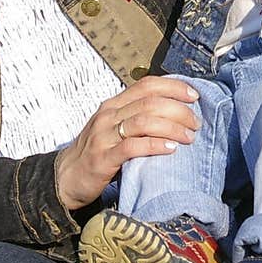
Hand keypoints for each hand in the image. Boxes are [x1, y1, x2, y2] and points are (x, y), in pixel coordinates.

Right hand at [55, 76, 199, 209]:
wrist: (65, 177)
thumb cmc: (96, 152)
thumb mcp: (114, 128)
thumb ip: (136, 117)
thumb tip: (173, 112)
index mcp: (113, 104)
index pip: (146, 85)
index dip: (172, 86)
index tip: (194, 95)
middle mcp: (108, 115)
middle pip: (150, 102)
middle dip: (178, 110)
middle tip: (195, 123)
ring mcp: (104, 135)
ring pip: (144, 122)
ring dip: (172, 127)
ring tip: (189, 137)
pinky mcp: (103, 157)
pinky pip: (133, 146)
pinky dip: (155, 145)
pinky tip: (171, 149)